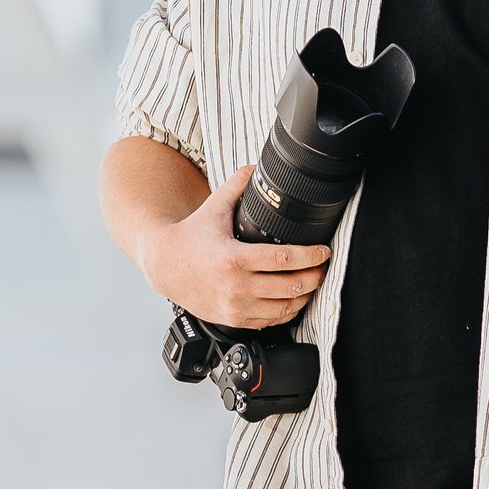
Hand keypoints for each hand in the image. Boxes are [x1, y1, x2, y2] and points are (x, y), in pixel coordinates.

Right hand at [134, 164, 330, 330]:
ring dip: (304, 296)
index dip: (311, 256)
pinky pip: (270, 322)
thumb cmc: (190, 236)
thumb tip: (259, 166)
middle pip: (290, 286)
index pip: (284, 259)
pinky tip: (293, 299)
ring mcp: (234, 306)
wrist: (164, 265)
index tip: (323, 251)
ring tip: (312, 282)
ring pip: (284, 308)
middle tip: (322, 266)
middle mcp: (235, 286)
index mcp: (233, 258)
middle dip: (314, 276)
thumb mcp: (214, 207)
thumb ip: (238, 185)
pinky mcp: (233, 320)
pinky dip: (286, 311)